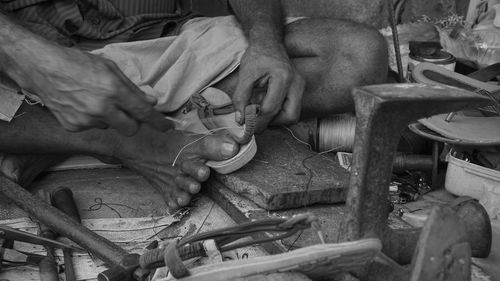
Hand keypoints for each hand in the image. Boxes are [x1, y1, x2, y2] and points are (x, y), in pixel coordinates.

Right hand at [23, 47, 172, 135]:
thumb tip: (152, 102)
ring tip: (93, 99)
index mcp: (113, 90)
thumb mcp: (110, 68)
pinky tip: (81, 104)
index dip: (158, 122)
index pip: (143, 113)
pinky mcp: (73, 126)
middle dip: (134, 123)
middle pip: (131, 129)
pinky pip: (93, 127)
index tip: (167, 127)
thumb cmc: (77, 63)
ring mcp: (86, 119)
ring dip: (109, 117)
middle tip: (127, 111)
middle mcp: (101, 108)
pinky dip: (92, 118)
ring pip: (110, 126)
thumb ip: (132, 88)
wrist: (42, 67)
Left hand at [233, 43, 304, 130]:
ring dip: (276, 119)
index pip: (271, 108)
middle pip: (290, 116)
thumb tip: (240, 119)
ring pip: (293, 115)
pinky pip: (291, 108)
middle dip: (273, 122)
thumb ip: (240, 98)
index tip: (247, 126)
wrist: (268, 42)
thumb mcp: (245, 75)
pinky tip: (267, 106)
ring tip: (260, 112)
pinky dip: (279, 113)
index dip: (258, 121)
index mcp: (282, 77)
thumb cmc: (257, 56)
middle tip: (257, 121)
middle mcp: (296, 83)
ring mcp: (300, 86)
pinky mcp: (299, 89)